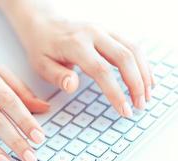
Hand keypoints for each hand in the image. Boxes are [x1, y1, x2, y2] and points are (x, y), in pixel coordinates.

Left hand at [19, 17, 153, 116]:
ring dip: (144, 73)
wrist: (44, 24)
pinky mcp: (109, 31)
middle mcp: (93, 34)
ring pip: (133, 49)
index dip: (116, 92)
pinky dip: (142, 62)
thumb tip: (72, 86)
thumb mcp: (41, 65)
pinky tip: (145, 77)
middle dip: (136, 84)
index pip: (101, 71)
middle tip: (140, 105)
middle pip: (124, 57)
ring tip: (146, 95)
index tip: (125, 110)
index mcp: (75, 44)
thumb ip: (57, 76)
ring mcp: (103, 30)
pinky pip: (132, 45)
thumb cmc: (42, 47)